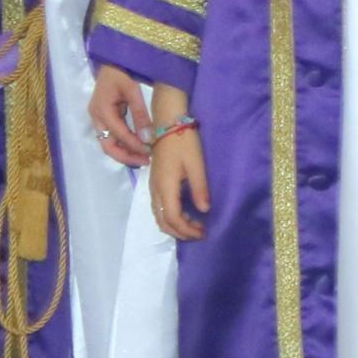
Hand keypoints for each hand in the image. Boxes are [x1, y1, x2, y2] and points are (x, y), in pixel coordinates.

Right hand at [90, 63, 153, 168]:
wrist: (113, 57)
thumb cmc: (122, 70)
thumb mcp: (133, 90)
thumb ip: (140, 114)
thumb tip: (148, 139)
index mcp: (101, 109)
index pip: (118, 134)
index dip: (134, 146)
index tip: (150, 152)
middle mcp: (96, 116)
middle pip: (107, 145)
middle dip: (126, 156)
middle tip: (146, 162)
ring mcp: (98, 117)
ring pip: (109, 142)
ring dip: (125, 152)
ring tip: (144, 158)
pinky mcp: (104, 116)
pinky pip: (113, 135)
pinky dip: (124, 143)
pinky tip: (138, 146)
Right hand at [150, 125, 211, 242]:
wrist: (167, 123)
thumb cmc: (184, 142)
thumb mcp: (196, 165)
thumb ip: (200, 189)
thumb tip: (204, 210)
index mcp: (165, 187)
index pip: (173, 218)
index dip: (187, 230)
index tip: (203, 232)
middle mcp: (155, 190)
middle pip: (162, 222)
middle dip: (180, 232)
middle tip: (199, 233)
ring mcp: (153, 186)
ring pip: (159, 216)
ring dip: (175, 225)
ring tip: (194, 225)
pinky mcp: (154, 182)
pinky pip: (158, 207)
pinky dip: (170, 217)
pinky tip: (184, 213)